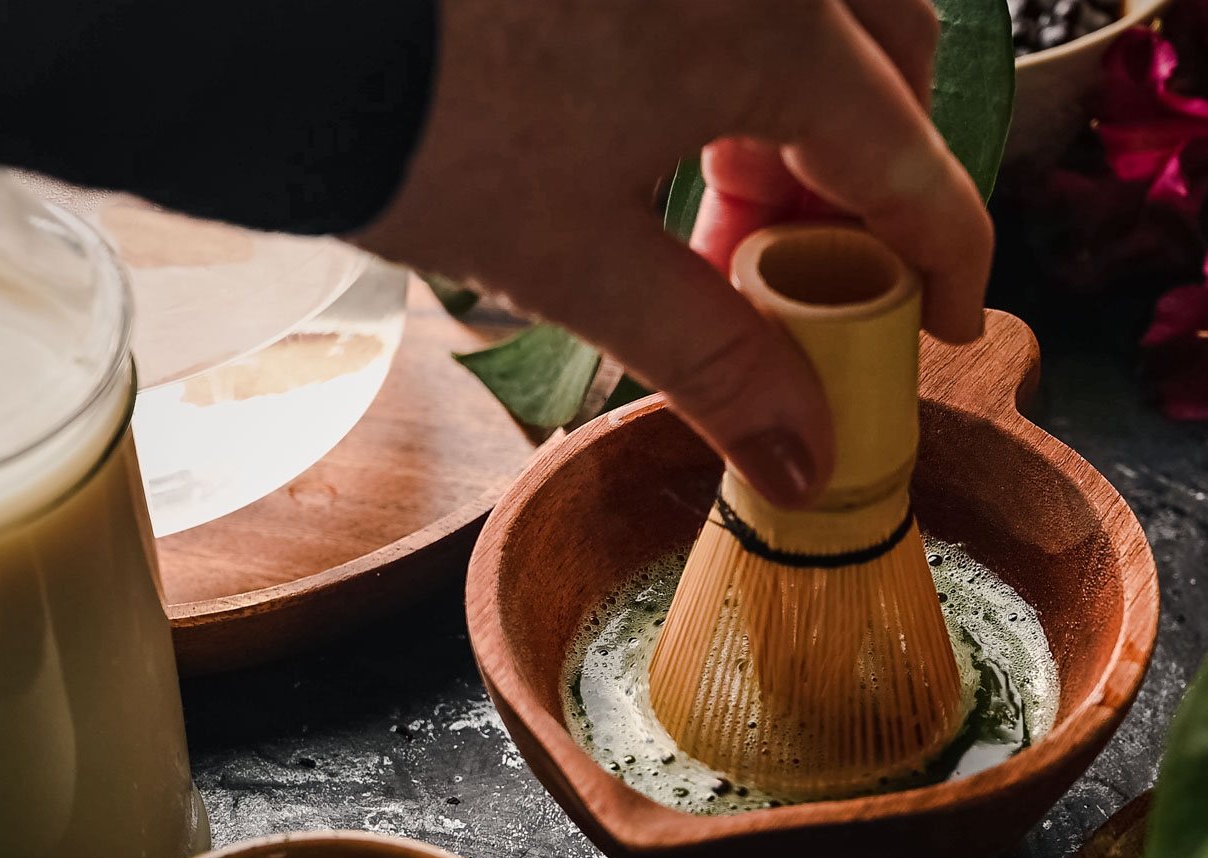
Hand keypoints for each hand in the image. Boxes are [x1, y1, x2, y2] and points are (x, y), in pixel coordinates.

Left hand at [352, 0, 992, 506]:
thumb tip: (806, 462)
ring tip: (722, 216)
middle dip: (867, 176)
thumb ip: (718, 362)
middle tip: (806, 272)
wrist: (259, 3)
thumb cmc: (414, 118)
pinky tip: (679, 128)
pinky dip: (745, 58)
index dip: (946, 258)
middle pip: (889, 61)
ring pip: (821, 12)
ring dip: (805, 115)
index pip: (914, 161)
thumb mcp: (577, 260)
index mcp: (775, 26)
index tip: (947, 320)